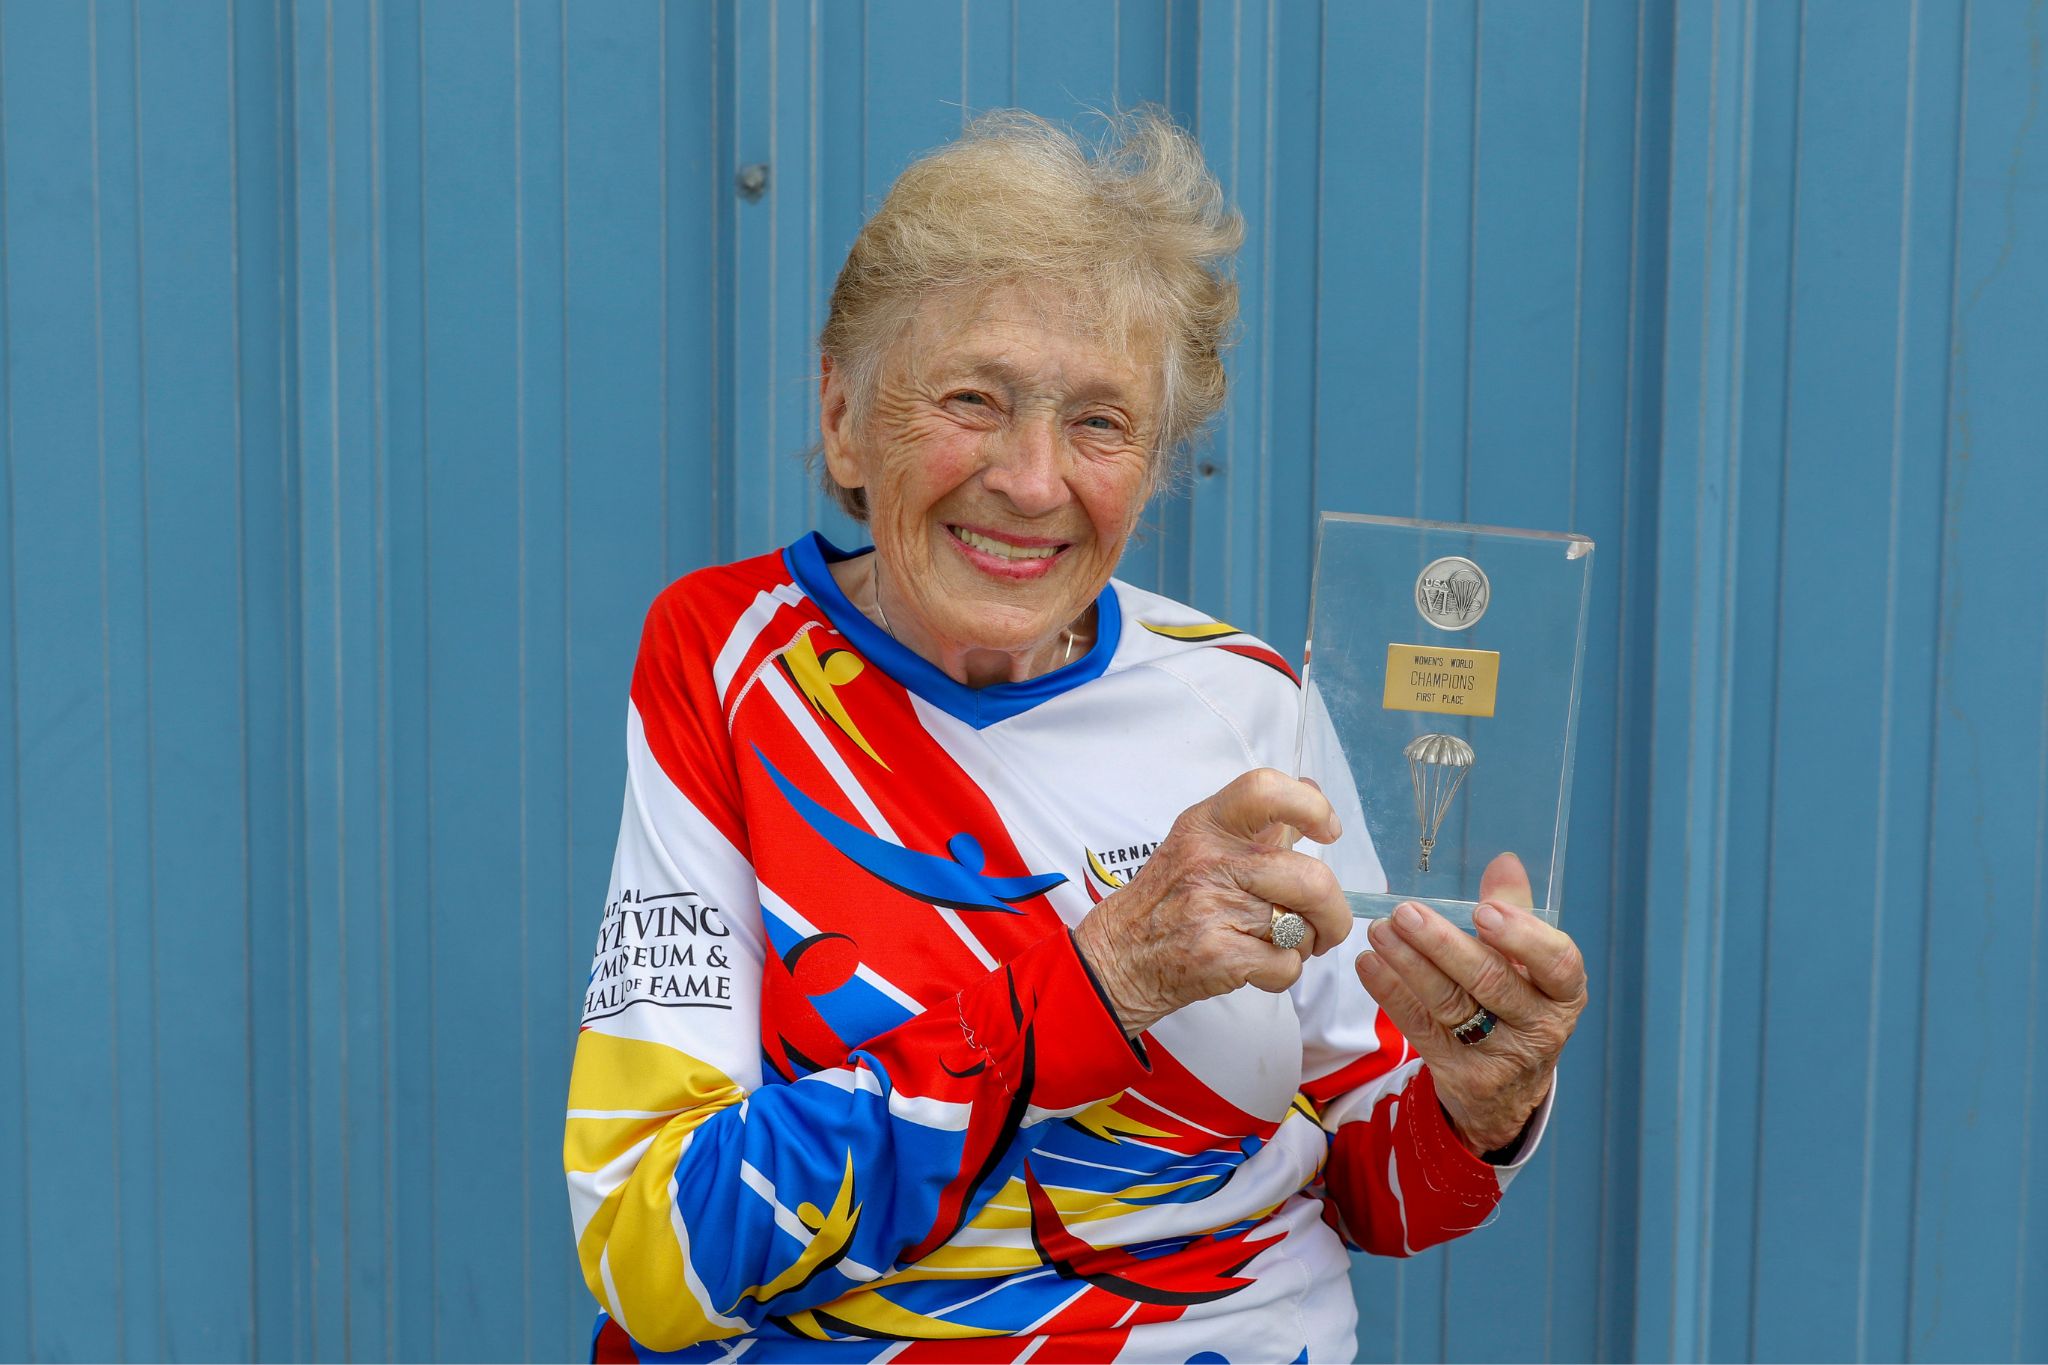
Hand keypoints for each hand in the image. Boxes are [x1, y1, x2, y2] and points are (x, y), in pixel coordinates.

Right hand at [1072, 769, 1352, 1035]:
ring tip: (1274, 943)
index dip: (1311, 807)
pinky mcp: (1220, 955)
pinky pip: (1286, 965)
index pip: (1267, 791)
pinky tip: (1255, 967)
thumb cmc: (1166, 900)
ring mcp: (1214, 908)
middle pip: (1311, 878)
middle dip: (1334, 913)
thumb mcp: (1199, 844)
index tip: (1326, 832)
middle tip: (1326, 924)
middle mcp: (1210, 860)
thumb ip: (1258, 823)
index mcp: (1208, 825)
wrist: (1119, 957)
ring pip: (1303, 928)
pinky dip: (1282, 974)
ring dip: (1301, 945)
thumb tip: (1312, 791)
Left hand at [1353, 852, 1587, 1154]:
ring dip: (1409, 964)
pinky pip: (1420, 1028)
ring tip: (1380, 931)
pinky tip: (1369, 963)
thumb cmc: (1518, 1003)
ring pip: (1450, 1004)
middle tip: (1406, 912)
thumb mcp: (1528, 963)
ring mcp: (1500, 1055)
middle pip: (1492, 982)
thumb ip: (1515, 912)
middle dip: (1444, 944)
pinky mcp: (1461, 1073)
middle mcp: (1540, 1027)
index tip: (1483, 911)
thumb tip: (1504, 862)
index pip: (1557, 963)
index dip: (1522, 936)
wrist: (1510, 1088)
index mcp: (1564, 992)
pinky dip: (1391, 994)